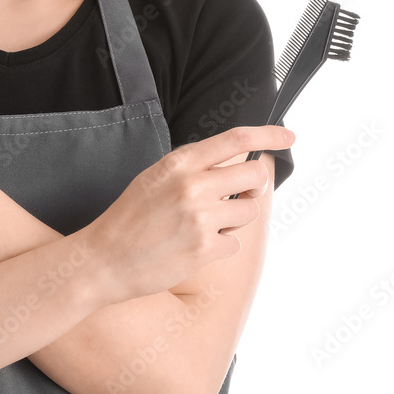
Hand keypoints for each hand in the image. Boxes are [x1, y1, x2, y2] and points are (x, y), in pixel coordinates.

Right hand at [81, 125, 294, 303]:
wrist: (105, 258)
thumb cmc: (130, 218)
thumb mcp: (154, 177)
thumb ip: (192, 168)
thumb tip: (233, 165)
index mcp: (178, 163)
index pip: (235, 139)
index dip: (268, 134)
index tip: (288, 136)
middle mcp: (192, 185)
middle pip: (255, 175)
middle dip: (254, 185)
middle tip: (238, 194)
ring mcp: (200, 217)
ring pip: (249, 210)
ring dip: (235, 218)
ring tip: (204, 225)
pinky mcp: (205, 248)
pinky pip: (235, 241)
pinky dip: (221, 245)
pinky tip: (194, 247)